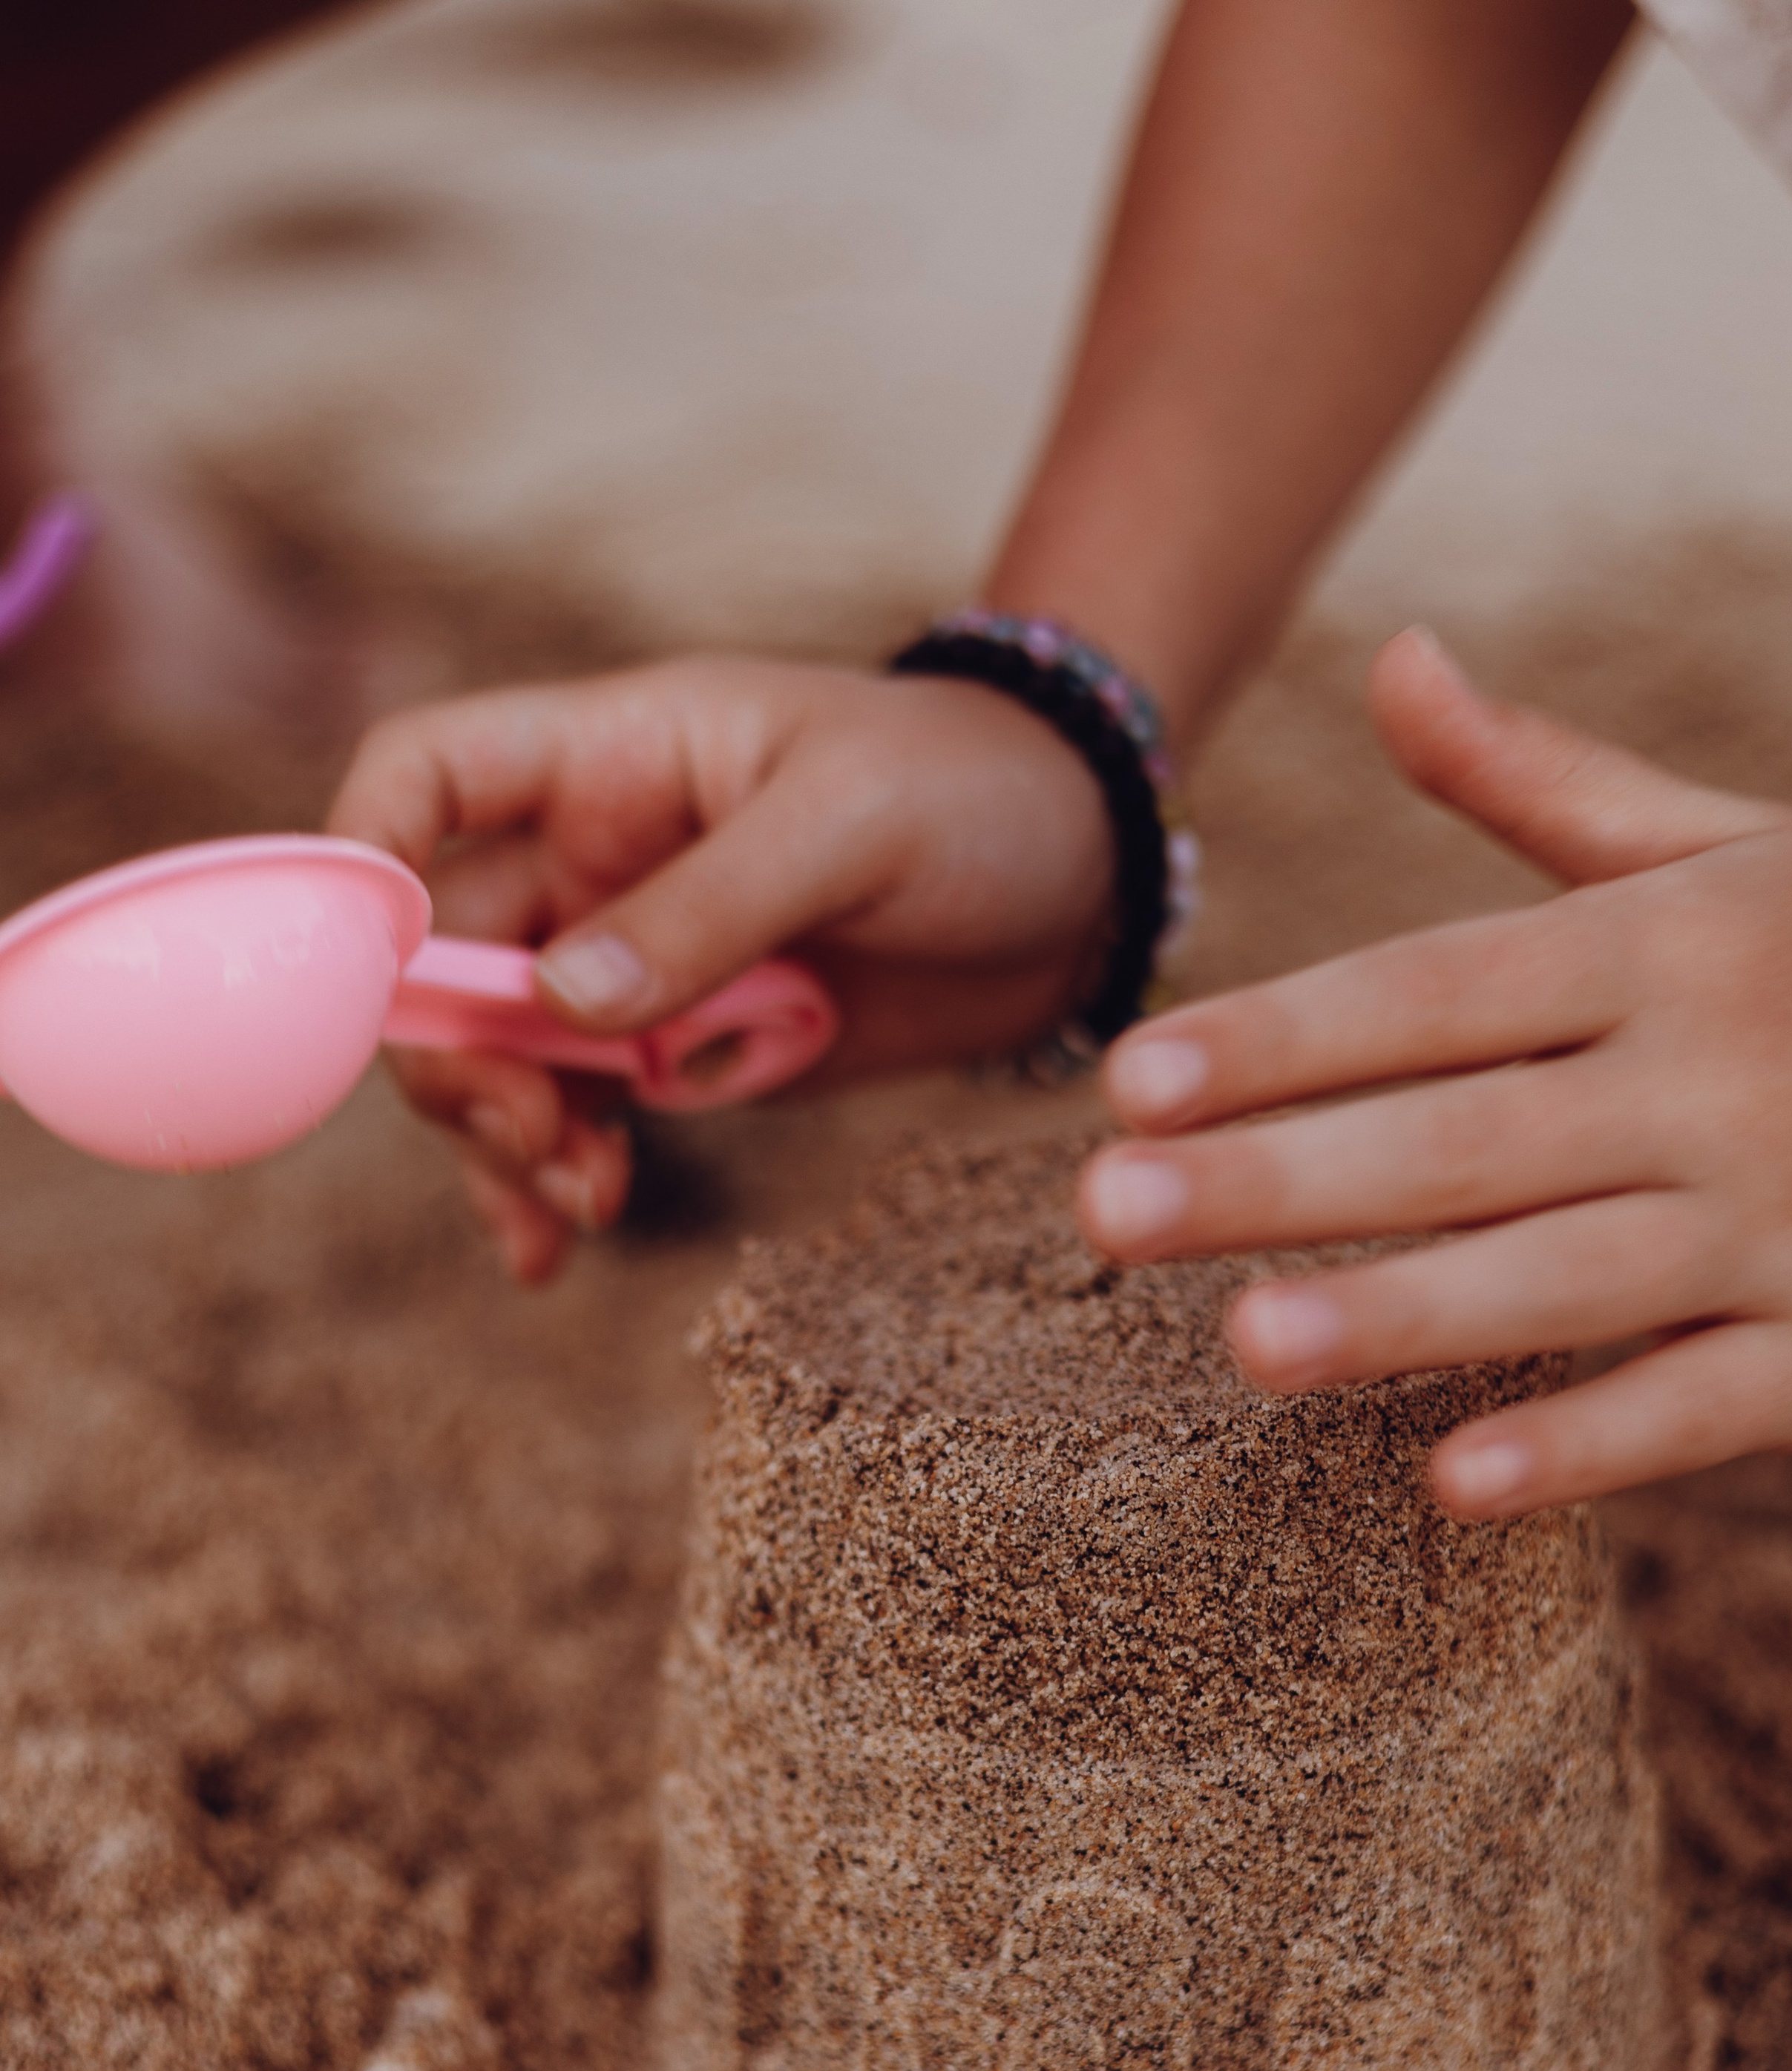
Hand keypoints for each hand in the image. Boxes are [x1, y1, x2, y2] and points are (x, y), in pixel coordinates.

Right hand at [328, 656, 1113, 1280]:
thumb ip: (711, 907)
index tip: (374, 974)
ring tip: (587, 1203)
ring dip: (510, 1138)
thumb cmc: (971, 795)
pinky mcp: (684, 1050)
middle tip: (535, 1138)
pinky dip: (557, 1180)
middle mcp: (593, 860)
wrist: (1081, 882)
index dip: (365, 861)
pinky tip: (561, 1246)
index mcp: (607, 758)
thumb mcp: (850, 825)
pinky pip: (580, 1116)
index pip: (423, 777)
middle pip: (442, 960)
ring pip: (501, 1058)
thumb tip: (564, 1001)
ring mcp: (632, 963)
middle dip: (458, 1060)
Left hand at [1079, 627, 1791, 1517]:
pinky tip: (1452, 1484)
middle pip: (1464, 1138)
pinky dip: (1589, 1446)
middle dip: (1281, 1179)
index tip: (1129, 1082)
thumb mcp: (1726, 846)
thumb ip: (1543, 783)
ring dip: (1405, 1315)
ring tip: (1243, 1343)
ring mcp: (1783, 1223)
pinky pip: (1701, 1405)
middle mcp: (1713, 1081)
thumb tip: (1393, 660)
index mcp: (1664, 948)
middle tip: (1105, 1218)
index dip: (1282, 1035)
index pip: (1436, 989)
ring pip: (1566, 1277)